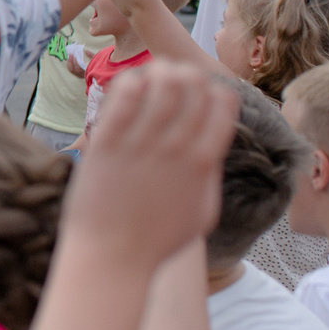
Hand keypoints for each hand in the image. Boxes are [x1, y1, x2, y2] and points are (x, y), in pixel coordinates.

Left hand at [63, 61, 238, 267]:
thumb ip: (211, 175)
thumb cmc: (158, 241)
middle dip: (186, 74)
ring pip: (160, 83)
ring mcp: (139, 144)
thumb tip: (213, 145)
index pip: (222, 102)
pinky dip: (131, 81)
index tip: (201, 94)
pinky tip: (131, 84)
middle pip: (192, 86)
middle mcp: (175, 148)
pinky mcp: (106, 144)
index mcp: (202, 162)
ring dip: (159, 71)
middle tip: (174, 77)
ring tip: (153, 76)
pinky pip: (123, 97)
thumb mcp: (203, 212)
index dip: (214, 89)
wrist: (111, 257)